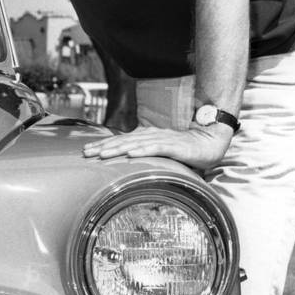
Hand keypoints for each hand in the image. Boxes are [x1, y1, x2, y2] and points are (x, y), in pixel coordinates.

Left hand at [82, 124, 232, 169]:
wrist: (208, 141)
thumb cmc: (184, 148)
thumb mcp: (160, 151)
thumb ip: (145, 153)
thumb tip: (127, 159)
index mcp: (145, 136)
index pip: (120, 140)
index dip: (103, 145)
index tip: (86, 150)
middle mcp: (150, 135)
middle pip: (122, 141)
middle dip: (103, 147)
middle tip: (86, 153)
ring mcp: (161, 139)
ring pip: (134, 144)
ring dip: (117, 149)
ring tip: (102, 154)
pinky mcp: (173, 146)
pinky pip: (155, 148)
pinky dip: (142, 151)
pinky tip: (130, 154)